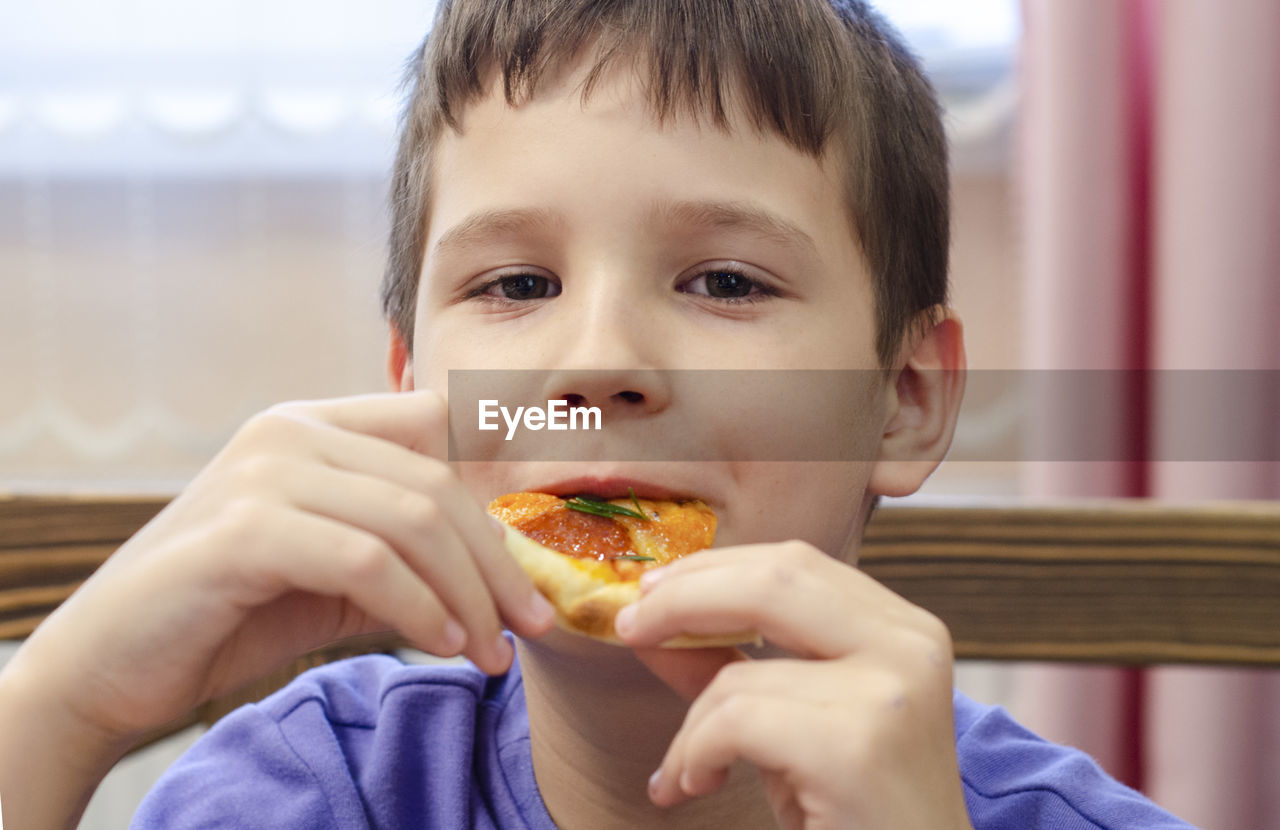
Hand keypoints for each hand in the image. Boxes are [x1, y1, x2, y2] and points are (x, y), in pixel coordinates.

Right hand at [7, 391, 553, 749]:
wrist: (114, 661)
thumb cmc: (235, 612)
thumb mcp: (340, 569)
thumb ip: (407, 548)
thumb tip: (508, 561)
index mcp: (315, 423)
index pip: (437, 424)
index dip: (496, 481)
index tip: (532, 553)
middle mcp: (293, 430)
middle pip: (438, 483)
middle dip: (499, 561)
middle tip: (533, 625)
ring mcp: (265, 472)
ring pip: (414, 521)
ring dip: (470, 595)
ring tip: (492, 653)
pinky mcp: (244, 529)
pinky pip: (367, 562)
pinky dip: (420, 608)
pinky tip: (443, 644)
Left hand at [614, 542, 972, 829]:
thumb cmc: (850, 814)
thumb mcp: (789, 727)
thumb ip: (728, 667)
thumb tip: (645, 619)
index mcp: (903, 630)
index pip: (794, 563)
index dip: (712, 569)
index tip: (652, 592)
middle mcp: (908, 647)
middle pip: (774, 579)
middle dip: (682, 597)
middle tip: (629, 628)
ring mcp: (889, 694)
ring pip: (739, 674)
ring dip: (689, 729)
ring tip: (686, 773)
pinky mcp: (855, 748)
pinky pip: (734, 722)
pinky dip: (695, 756)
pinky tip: (699, 785)